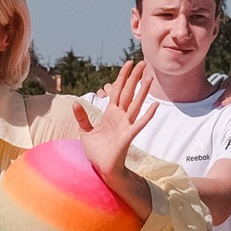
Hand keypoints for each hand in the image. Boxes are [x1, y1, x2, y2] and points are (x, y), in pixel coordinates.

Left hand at [70, 60, 156, 195]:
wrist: (102, 168)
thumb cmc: (97, 151)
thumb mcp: (85, 131)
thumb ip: (82, 117)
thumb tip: (75, 103)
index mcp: (111, 113)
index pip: (118, 90)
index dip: (123, 76)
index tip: (129, 63)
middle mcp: (120, 116)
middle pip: (129, 92)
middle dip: (135, 77)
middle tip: (143, 62)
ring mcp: (126, 125)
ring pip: (135, 104)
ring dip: (143, 92)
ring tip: (149, 78)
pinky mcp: (128, 136)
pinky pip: (139, 123)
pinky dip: (147, 115)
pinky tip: (155, 105)